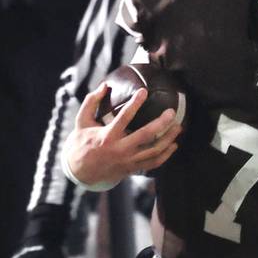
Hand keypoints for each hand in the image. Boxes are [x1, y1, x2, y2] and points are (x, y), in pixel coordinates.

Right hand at [64, 82, 181, 185]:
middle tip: (171, 112)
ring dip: (168, 138)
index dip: (135, 103)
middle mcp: (119, 149)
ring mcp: (128, 160)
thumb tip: (105, 85)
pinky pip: (153, 163)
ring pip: (154, 150)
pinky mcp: (133, 168)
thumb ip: (91, 102)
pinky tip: (173, 145)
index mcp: (107, 136)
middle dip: (161, 123)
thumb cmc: (81, 143)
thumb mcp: (81, 122)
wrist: (80, 172)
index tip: (144, 92)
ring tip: (178, 127)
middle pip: (146, 135)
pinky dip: (166, 155)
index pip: (124, 117)